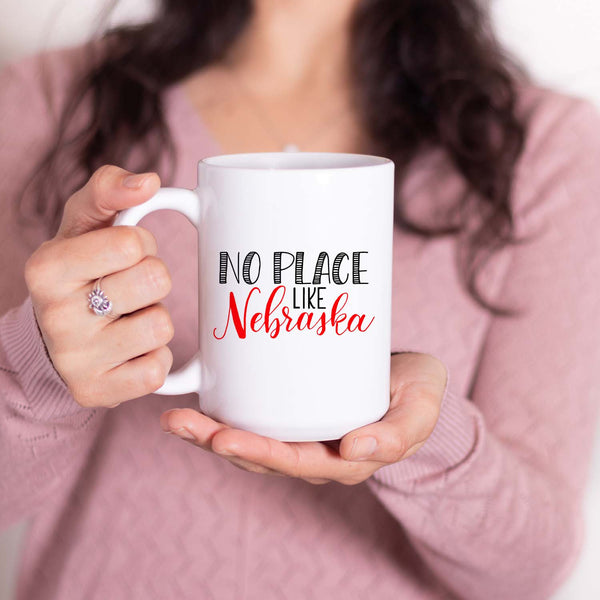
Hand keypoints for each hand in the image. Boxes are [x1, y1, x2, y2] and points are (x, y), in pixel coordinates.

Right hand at [25, 165, 174, 407]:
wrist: (54, 338)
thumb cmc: (79, 271)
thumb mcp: (83, 223)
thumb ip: (110, 190)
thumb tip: (149, 182)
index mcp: (47, 268)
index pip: (130, 242)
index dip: (140, 244)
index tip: (122, 254)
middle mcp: (55, 316)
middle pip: (154, 280)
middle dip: (152, 279)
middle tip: (129, 287)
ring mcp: (76, 360)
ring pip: (161, 326)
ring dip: (155, 319)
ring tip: (129, 318)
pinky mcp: (99, 392)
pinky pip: (157, 370)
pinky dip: (154, 357)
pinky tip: (130, 351)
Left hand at [160, 352, 446, 484]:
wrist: (411, 379)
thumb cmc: (417, 391)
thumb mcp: (422, 407)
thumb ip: (401, 432)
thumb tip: (356, 447)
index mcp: (345, 460)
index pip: (294, 463)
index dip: (258, 453)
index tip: (223, 436)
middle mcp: (317, 454)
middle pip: (261, 456)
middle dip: (218, 442)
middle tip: (182, 424)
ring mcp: (302, 436)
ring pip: (250, 442)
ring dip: (210, 433)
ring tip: (175, 418)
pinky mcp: (293, 414)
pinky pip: (254, 422)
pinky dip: (223, 415)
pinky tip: (198, 400)